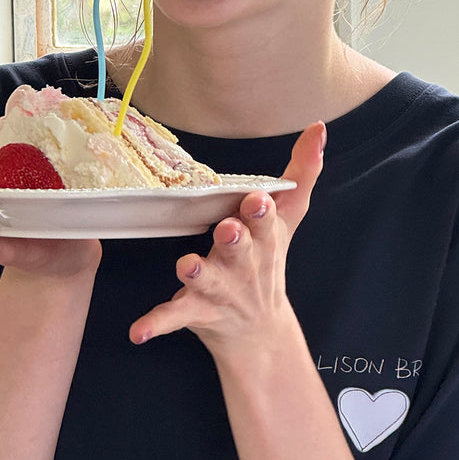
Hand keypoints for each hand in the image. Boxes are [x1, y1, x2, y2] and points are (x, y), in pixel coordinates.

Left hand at [129, 122, 325, 355]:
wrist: (260, 331)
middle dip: (236, 239)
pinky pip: (174, 316)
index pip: (265, 222)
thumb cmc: (268, 261)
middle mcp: (243, 265)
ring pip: (208, 281)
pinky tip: (138, 331)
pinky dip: (156, 323)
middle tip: (227, 228)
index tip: (255, 200)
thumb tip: (319, 128)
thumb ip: (301, 172)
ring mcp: (221, 290)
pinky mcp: (197, 311)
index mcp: (263, 239)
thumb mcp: (288, 217)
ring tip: (186, 266)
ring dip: (198, 274)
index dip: (260, 212)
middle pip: (240, 250)